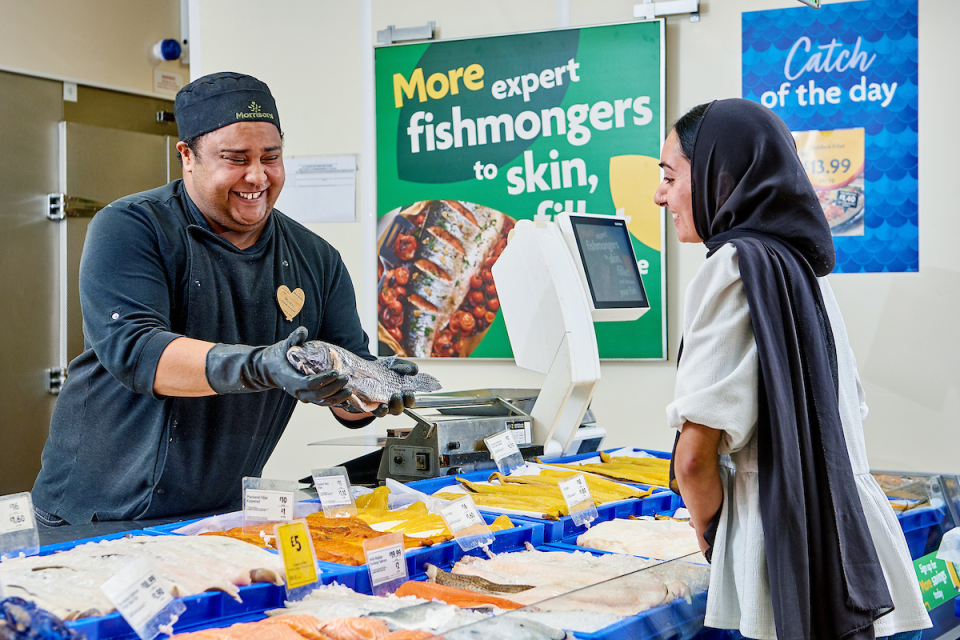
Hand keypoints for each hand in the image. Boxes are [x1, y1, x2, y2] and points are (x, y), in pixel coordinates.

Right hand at [206, 327, 351, 405]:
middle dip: (334, 387)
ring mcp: (302, 396)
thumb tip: (303, 331)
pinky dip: (333, 402)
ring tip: (349, 390)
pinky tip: (345, 400)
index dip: (324, 380)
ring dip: (336, 398)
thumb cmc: (276, 356)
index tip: (336, 372)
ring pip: (321, 401)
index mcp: (291, 379)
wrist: (267, 369)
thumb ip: (294, 338)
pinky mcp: (307, 396)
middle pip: (318, 394)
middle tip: (346, 377)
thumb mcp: (283, 345)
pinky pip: (321, 402)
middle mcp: (297, 391)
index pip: (310, 384)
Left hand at [370, 358, 418, 416]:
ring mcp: (384, 405)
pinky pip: (378, 412)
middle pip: (400, 408)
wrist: (368, 368)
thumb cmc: (387, 369)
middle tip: (397, 395)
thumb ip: (407, 367)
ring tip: (389, 400)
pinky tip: (382, 406)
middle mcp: (393, 402)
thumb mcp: (398, 365)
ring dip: (391, 407)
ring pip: (390, 411)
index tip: (408, 392)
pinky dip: (381, 410)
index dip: (410, 399)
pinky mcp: (373, 406)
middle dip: (401, 403)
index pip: (409, 401)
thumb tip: (415, 370)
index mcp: (402, 394)